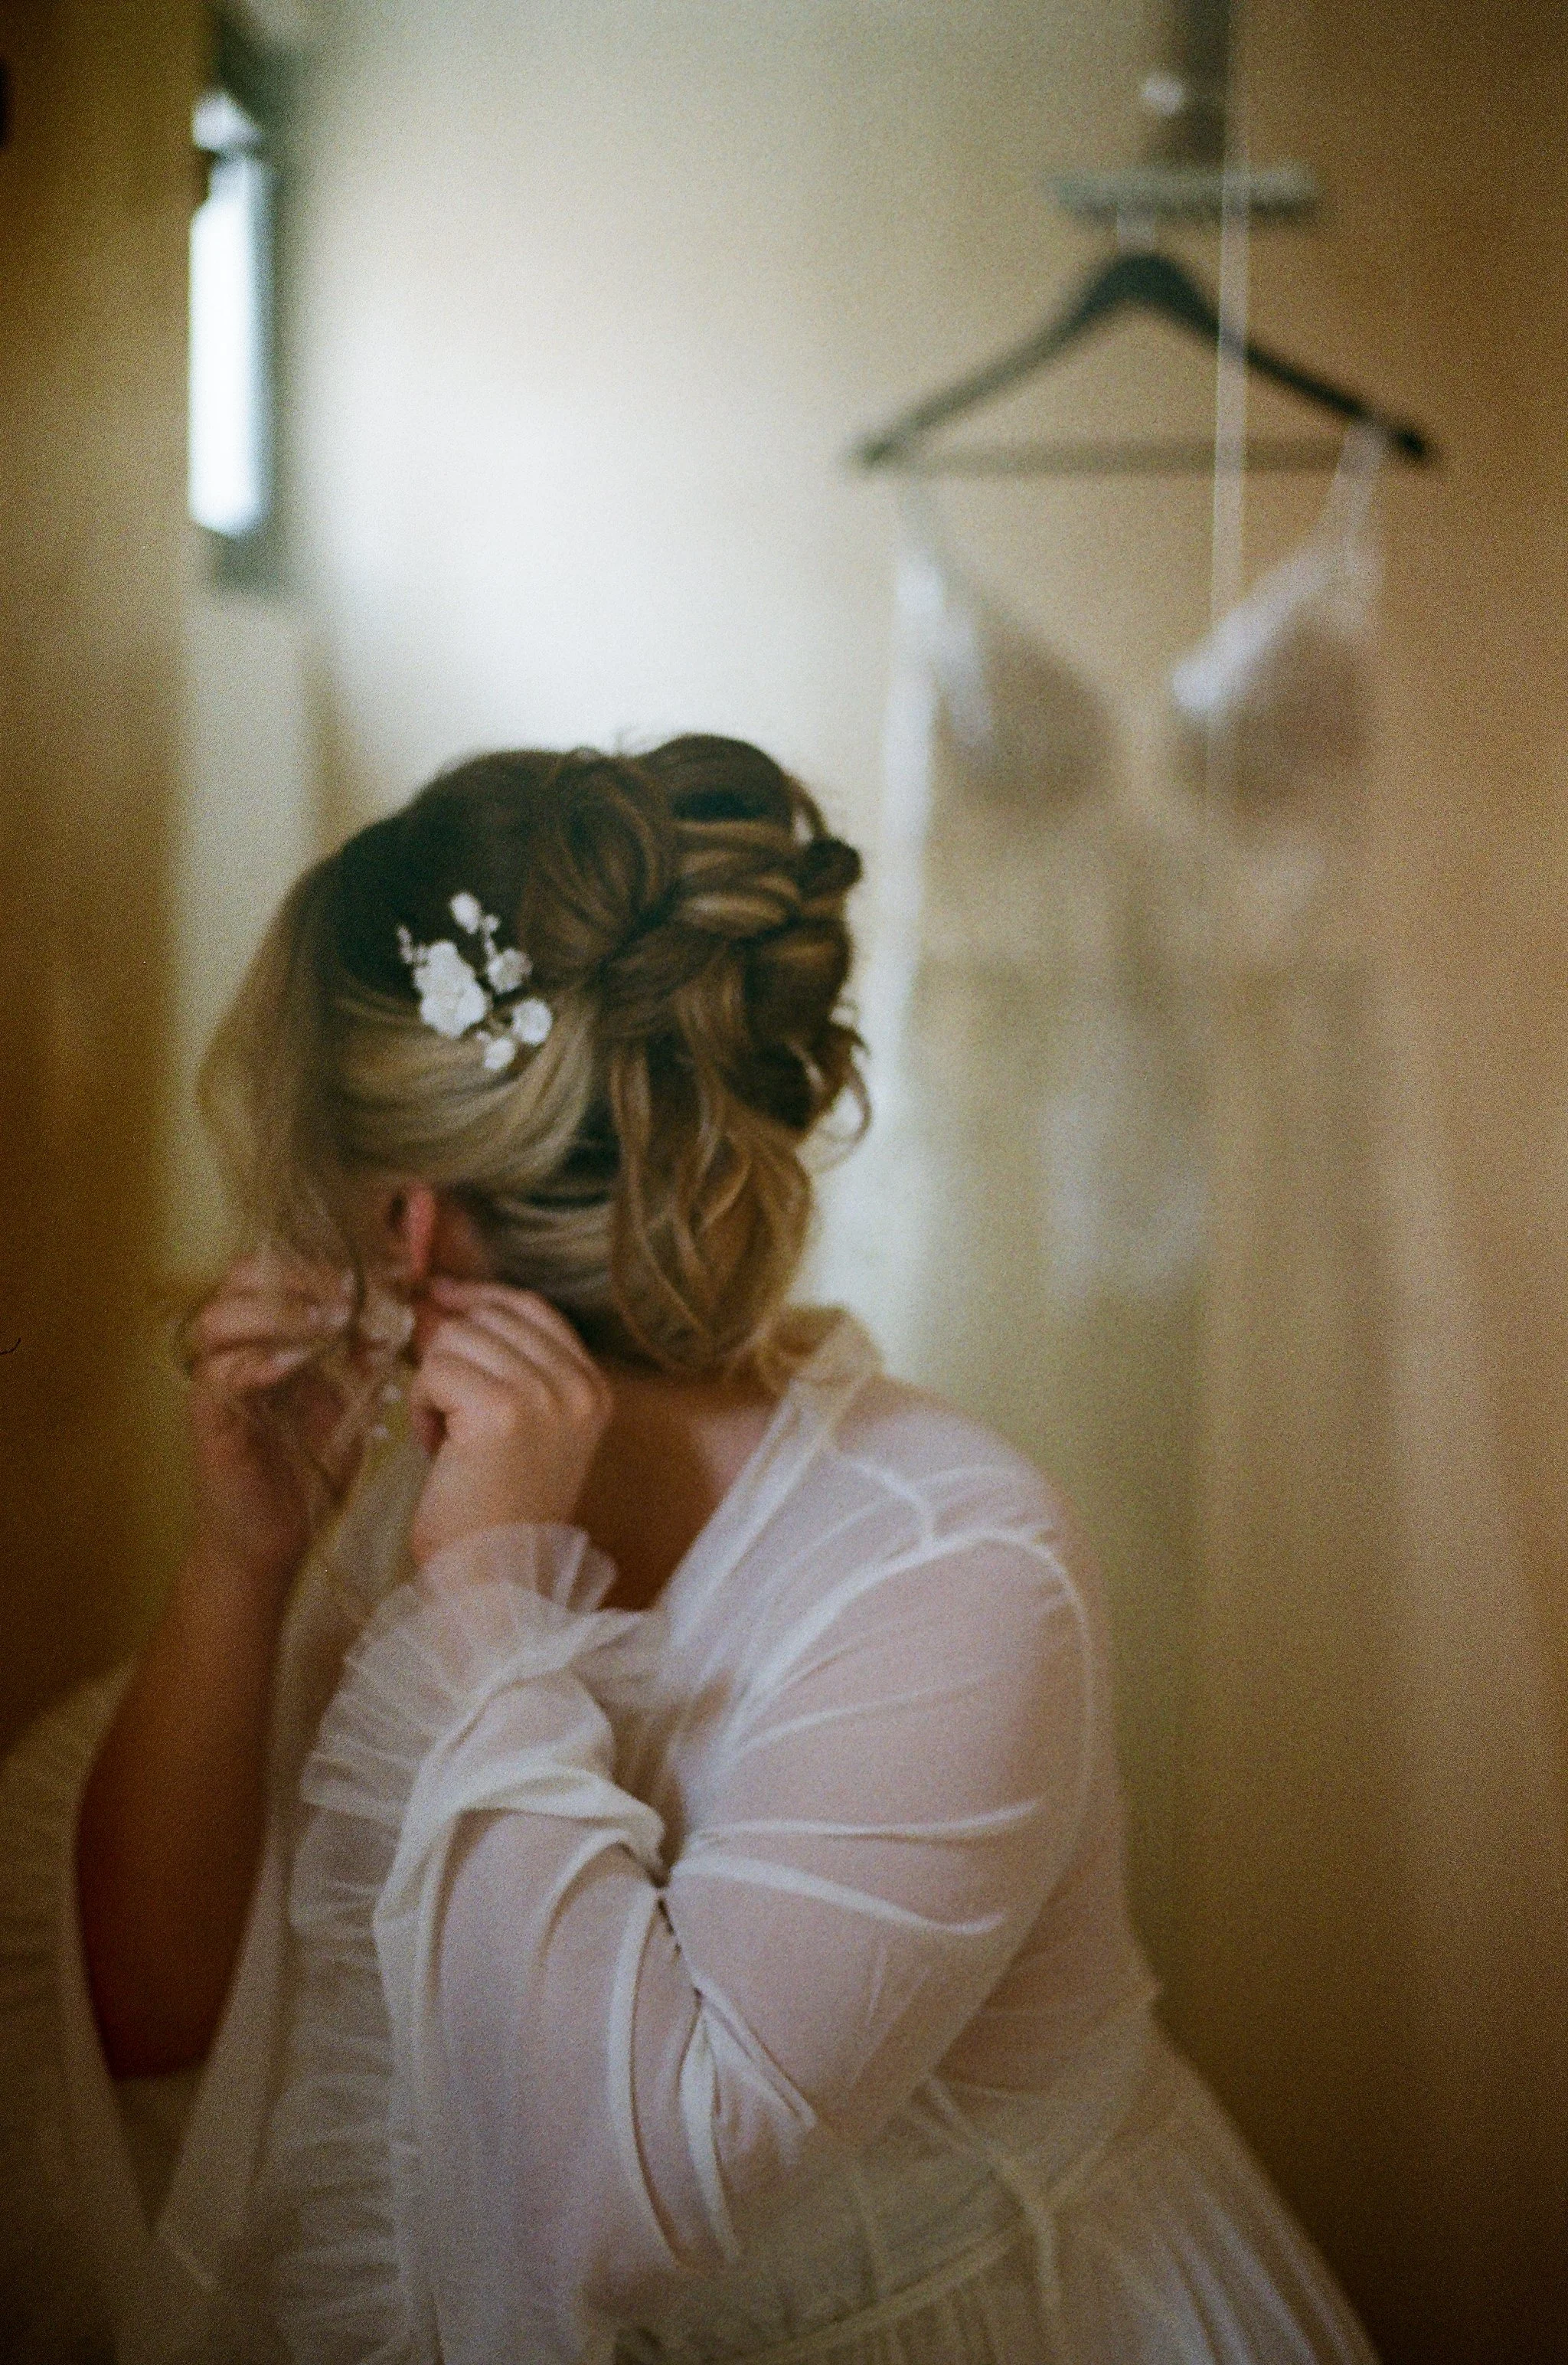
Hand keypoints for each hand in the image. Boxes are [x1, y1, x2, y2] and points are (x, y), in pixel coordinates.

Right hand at [182, 1251, 367, 1599]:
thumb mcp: (348, 1406)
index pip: (281, 1271)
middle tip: (348, 1295)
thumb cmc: (308, 1472)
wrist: (272, 1541)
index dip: (327, 1265)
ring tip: (326, 1323)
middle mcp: (235, 1350)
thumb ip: (362, 1363)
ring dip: (277, 1312)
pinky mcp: (207, 1417)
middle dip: (299, 1277)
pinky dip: (258, 1362)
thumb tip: (392, 1321)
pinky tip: (297, 1365)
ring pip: (220, 1318)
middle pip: (241, 1278)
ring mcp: (216, 1381)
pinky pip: (218, 1373)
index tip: (377, 1276)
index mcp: (269, 1338)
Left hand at [407, 1281, 611, 1569]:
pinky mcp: (502, 1409)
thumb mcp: (528, 1429)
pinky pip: (436, 1371)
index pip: (533, 1307)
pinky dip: (421, 1406)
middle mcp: (578, 1386)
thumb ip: (509, 1367)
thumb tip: (443, 1301)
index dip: (481, 1296)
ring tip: (443, 1435)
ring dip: (434, 1383)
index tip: (441, 1298)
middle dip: (450, 1351)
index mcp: (594, 1389)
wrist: (496, 1581)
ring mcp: (545, 1395)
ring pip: (457, 1339)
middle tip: (442, 1406)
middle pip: (490, 1317)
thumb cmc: (498, 1513)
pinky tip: (433, 1446)